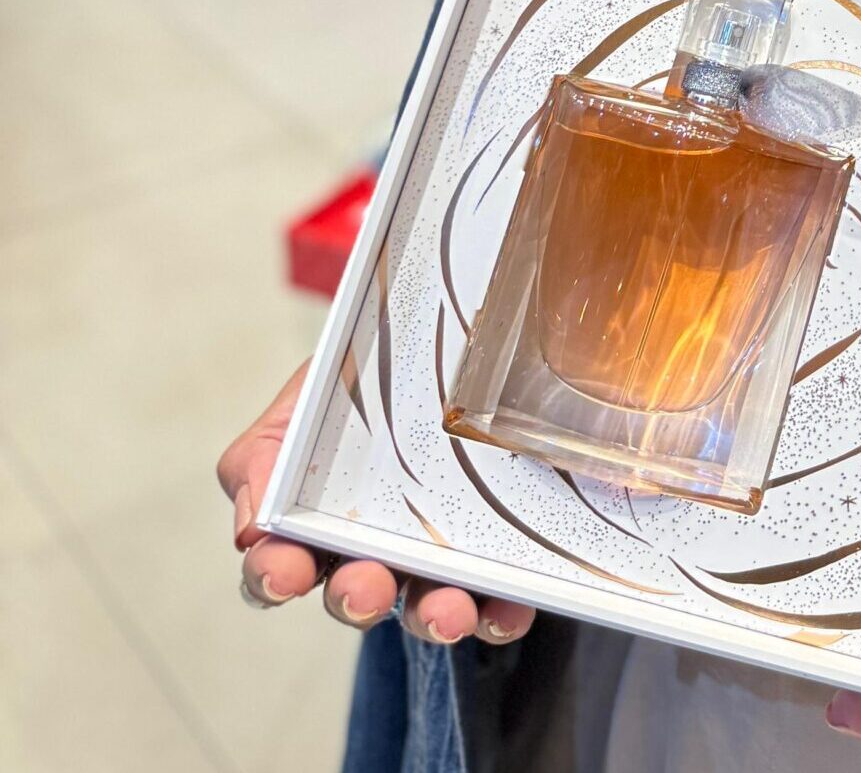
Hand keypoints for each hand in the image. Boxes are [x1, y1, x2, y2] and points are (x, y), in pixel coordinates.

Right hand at [216, 359, 535, 646]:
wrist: (459, 347)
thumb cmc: (371, 379)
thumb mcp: (312, 396)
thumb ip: (266, 453)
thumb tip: (250, 529)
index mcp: (318, 518)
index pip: (280, 564)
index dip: (273, 576)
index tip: (282, 571)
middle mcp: (373, 550)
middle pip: (354, 595)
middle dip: (356, 597)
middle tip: (365, 589)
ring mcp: (435, 561)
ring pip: (425, 608)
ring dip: (432, 616)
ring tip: (448, 610)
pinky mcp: (496, 563)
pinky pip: (496, 602)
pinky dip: (500, 612)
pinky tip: (508, 606)